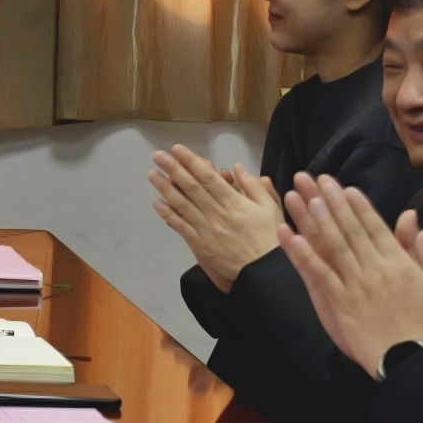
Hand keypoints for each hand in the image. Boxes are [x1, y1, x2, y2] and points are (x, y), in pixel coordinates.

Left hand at [149, 144, 283, 290]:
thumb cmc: (270, 237)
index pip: (208, 178)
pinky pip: (182, 227)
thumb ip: (254, 187)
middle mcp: (217, 213)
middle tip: (157, 155)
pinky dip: (168, 215)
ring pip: (182, 205)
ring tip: (152, 173)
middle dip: (173, 169)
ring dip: (165, 188)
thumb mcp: (270, 208)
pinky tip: (156, 203)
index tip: (177, 149)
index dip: (191, 162)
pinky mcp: (201, 244)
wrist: (266, 273)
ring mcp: (207, 229)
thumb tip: (237, 167)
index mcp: (235, 202)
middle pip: (192, 187)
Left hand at [280, 172, 422, 376]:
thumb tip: (414, 220)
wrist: (412, 363)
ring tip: (298, 195)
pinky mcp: (337, 301)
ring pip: (330, 244)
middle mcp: (374, 268)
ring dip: (312, 218)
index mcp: (399, 263)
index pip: (374, 227)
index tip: (343, 186)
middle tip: (314, 178)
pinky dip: (301, 252)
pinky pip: (316, 272)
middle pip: (348, 229)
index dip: (357, 205)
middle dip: (330, 201)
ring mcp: (354, 284)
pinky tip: (288, 234)